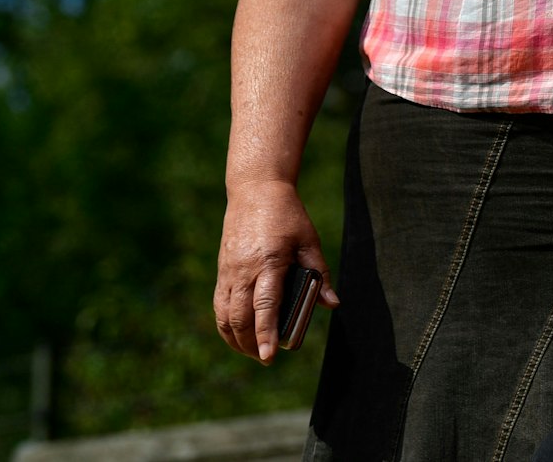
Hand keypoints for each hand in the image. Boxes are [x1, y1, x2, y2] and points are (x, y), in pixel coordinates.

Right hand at [214, 179, 338, 363]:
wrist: (255, 192)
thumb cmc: (287, 216)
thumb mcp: (309, 241)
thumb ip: (320, 274)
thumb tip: (332, 304)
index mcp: (269, 262)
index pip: (265, 305)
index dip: (266, 333)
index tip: (269, 355)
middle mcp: (244, 270)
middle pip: (241, 317)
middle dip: (251, 343)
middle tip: (266, 359)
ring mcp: (229, 272)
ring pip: (225, 316)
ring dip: (236, 339)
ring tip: (253, 352)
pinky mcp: (222, 272)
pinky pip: (219, 306)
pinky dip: (226, 325)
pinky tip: (237, 335)